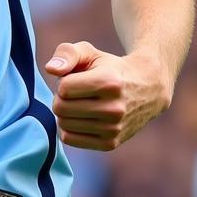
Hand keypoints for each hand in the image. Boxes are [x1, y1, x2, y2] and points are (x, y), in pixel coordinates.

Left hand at [44, 41, 170, 150]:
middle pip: (61, 107)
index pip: (63, 88)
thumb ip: (66, 54)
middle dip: (61, 97)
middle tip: (76, 92)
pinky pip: (69, 139)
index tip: (77, 79)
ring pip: (63, 124)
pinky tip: (81, 118)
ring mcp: (113, 129)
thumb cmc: (109, 67)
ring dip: (65, 112)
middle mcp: (114, 109)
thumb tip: (50, 69)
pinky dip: (68, 127)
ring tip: (81, 103)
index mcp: (109, 83)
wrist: (146, 88)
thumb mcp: (89, 52)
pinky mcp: (110, 144)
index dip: (64, 81)